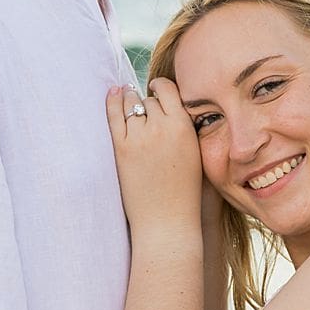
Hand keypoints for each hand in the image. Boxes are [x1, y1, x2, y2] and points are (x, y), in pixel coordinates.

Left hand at [106, 77, 202, 234]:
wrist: (167, 221)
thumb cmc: (185, 191)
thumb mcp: (196, 153)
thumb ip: (186, 127)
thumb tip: (174, 105)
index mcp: (184, 127)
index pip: (170, 91)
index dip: (162, 88)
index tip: (158, 88)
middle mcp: (162, 127)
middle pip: (150, 99)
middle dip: (148, 102)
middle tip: (146, 109)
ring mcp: (139, 136)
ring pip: (132, 104)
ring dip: (131, 101)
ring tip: (130, 101)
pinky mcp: (122, 148)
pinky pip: (114, 116)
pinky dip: (113, 101)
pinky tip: (113, 94)